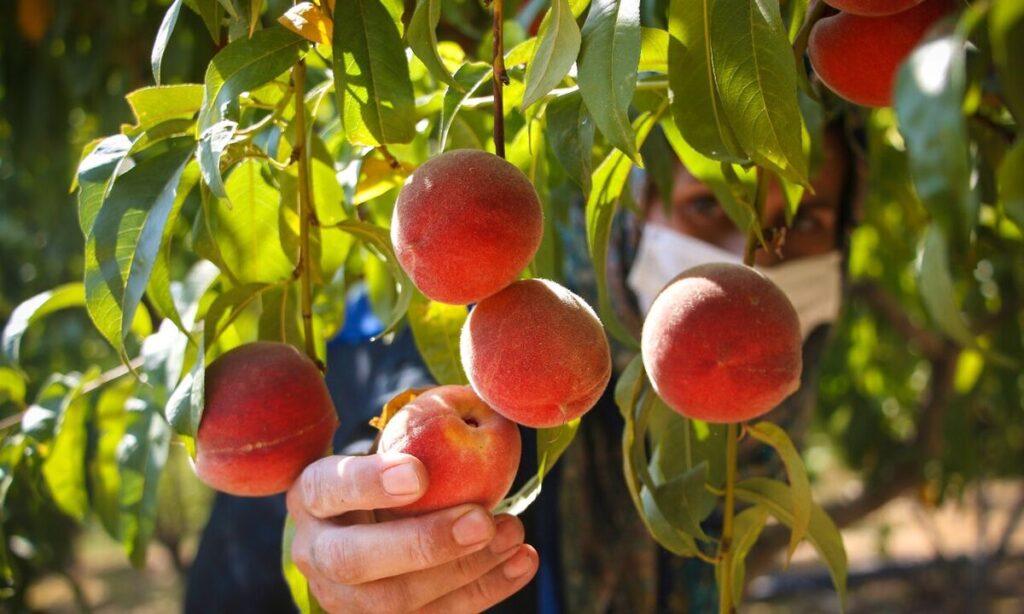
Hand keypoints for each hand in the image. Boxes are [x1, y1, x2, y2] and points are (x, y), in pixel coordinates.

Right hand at [286, 453, 537, 612]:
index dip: (369, 483)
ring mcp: (343, 598)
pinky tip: (521, 562)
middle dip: (422, 544)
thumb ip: (422, 430)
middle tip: (481, 520)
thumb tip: (484, 408)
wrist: (367, 527)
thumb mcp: (387, 447)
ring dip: (463, 571)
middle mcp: (315, 552)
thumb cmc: (387, 474)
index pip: (329, 488)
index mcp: (310, 496)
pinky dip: (483, 591)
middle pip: (353, 560)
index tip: (419, 472)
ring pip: (393, 602)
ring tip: (512, 533)